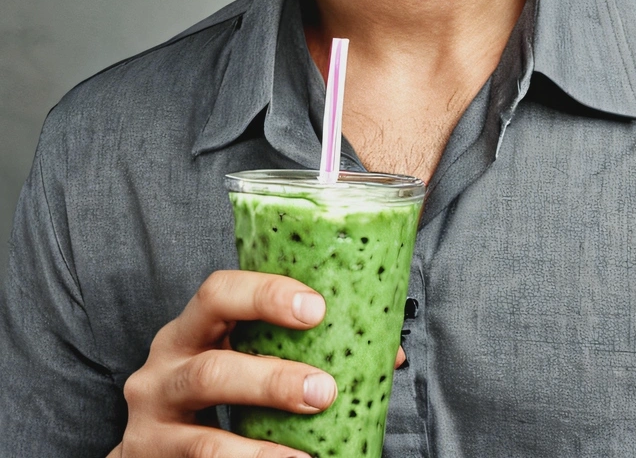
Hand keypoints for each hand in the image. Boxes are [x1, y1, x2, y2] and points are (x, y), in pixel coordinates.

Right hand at [111, 269, 338, 457]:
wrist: (147, 450)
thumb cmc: (211, 391)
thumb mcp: (233, 359)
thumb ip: (291, 351)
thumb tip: (388, 356)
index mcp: (188, 331)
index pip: (218, 294)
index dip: (265, 295)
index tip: (316, 308)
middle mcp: (163, 370)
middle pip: (212, 370)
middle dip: (272, 382)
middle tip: (324, 391)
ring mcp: (153, 421)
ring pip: (206, 438)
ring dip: (261, 451)